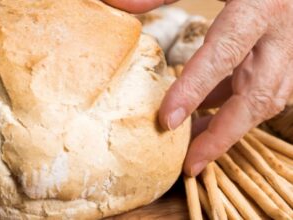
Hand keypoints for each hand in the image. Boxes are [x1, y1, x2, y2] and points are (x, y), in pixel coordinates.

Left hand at [105, 0, 292, 175]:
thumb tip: (117, 5)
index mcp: (259, 5)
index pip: (224, 52)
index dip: (195, 88)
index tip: (167, 121)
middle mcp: (281, 32)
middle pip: (257, 94)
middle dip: (224, 133)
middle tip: (191, 163)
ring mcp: (290, 47)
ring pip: (266, 99)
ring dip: (229, 125)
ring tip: (194, 145)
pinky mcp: (287, 56)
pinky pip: (265, 90)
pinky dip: (234, 107)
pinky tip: (208, 114)